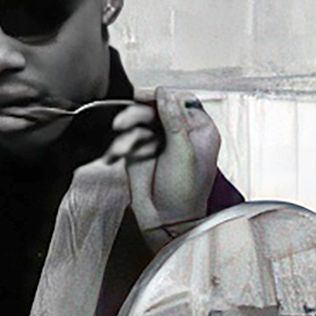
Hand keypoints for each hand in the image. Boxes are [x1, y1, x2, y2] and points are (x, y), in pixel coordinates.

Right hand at [109, 88, 221, 246]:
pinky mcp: (140, 154)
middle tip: (126, 119)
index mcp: (199, 131)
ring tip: (119, 133)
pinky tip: (117, 153)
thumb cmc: (185, 194)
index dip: (163, 98)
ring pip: (139, 123)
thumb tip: (164, 92)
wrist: (166, 222)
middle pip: (156, 109)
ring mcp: (158, 143)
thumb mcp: (182, 152)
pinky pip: (128, 140)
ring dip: (127, 127)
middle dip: (139, 113)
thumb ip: (173, 119)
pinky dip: (121, 144)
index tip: (147, 97)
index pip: (181, 102)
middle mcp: (179, 134)